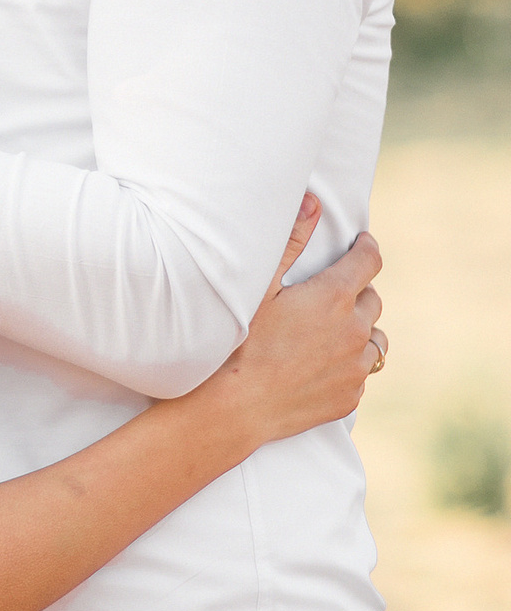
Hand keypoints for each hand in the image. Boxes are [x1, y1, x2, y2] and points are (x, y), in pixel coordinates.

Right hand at [214, 198, 384, 441]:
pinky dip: (349, 364)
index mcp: (333, 297)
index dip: (367, 248)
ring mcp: (355, 367)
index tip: (363, 244)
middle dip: (358, 290)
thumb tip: (313, 202)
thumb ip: (291, 242)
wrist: (235, 408)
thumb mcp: (259, 286)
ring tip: (334, 332)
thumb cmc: (238, 343)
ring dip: (360, 330)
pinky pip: (361, 373)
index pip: (369, 261)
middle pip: (373, 299)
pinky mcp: (350, 396)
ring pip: (375, 340)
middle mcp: (354, 330)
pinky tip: (322, 364)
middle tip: (333, 293)